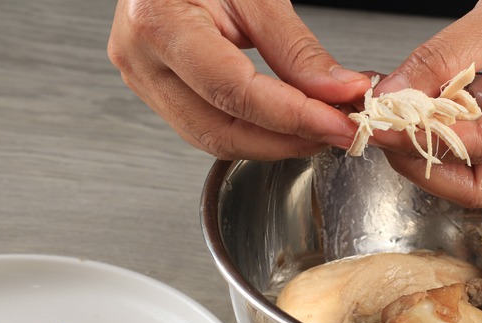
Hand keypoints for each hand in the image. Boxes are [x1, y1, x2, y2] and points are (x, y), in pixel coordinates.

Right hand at [107, 0, 369, 159]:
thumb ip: (295, 47)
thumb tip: (337, 92)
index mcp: (157, 21)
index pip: (234, 91)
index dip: (294, 116)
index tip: (340, 122)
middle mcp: (141, 59)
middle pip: (220, 130)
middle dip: (286, 141)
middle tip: (338, 132)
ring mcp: (145, 80)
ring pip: (214, 138)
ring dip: (273, 142)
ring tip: (318, 128)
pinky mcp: (158, 90)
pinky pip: (208, 126)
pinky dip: (253, 131)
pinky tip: (287, 124)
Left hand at [371, 0, 481, 206]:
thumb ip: (441, 61)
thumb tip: (391, 97)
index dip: (425, 141)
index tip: (384, 127)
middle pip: (481, 185)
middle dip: (426, 165)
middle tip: (386, 137)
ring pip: (477, 173)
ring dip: (433, 152)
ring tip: (398, 124)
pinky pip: (480, 148)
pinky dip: (447, 133)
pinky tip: (422, 113)